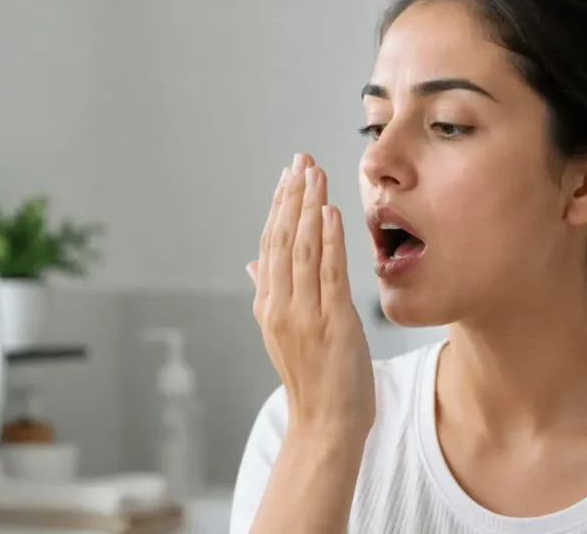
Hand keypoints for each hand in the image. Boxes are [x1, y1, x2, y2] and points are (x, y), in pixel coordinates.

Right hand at [247, 153, 374, 437]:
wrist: (326, 425)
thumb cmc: (313, 379)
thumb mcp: (283, 333)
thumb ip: (268, 294)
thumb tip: (254, 262)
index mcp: (269, 305)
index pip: (271, 244)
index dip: (279, 207)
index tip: (288, 175)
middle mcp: (280, 306)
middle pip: (283, 239)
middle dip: (292, 196)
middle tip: (300, 160)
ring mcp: (304, 314)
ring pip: (302, 249)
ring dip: (308, 207)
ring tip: (314, 173)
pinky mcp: (332, 322)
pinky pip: (328, 273)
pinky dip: (328, 240)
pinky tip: (329, 211)